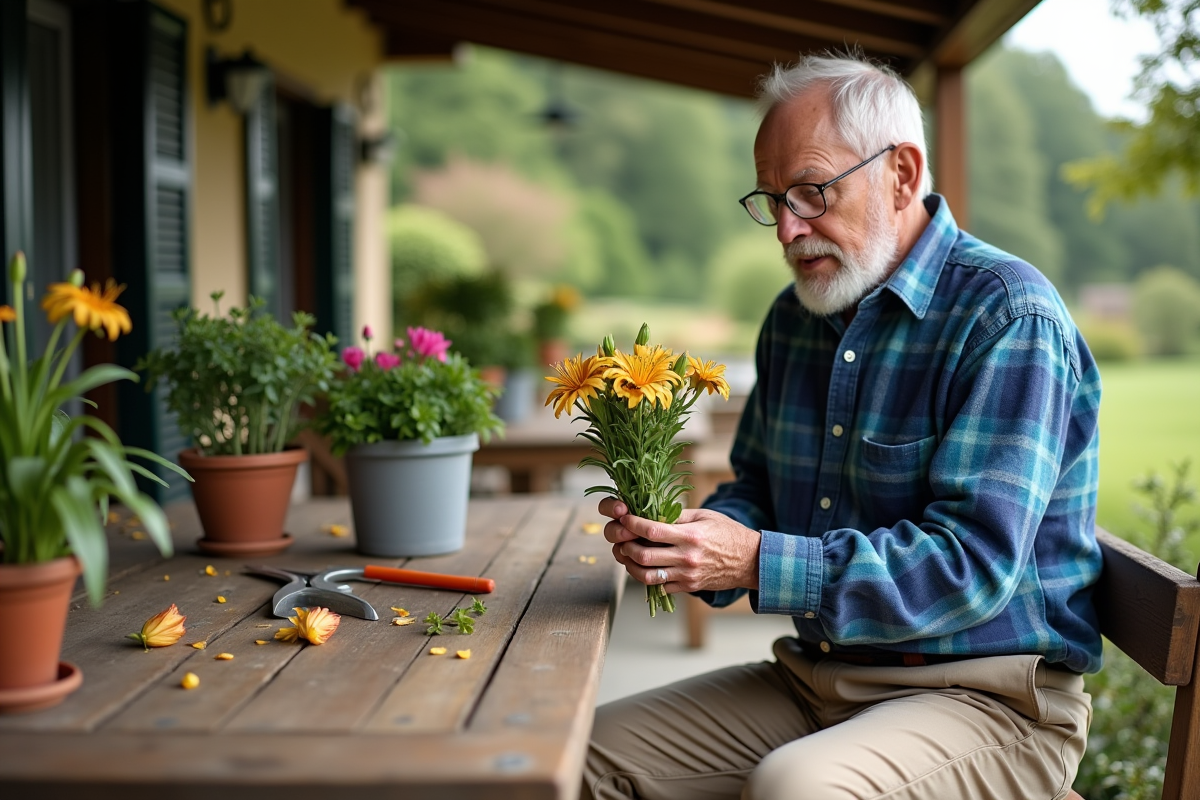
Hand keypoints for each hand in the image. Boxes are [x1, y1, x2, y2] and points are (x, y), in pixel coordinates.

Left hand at [597, 497, 760, 593]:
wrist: (750, 561)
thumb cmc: (728, 534)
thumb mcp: (704, 516)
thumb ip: (677, 515)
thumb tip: (651, 512)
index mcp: (690, 535)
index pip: (651, 530)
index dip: (632, 524)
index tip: (624, 518)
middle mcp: (687, 557)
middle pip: (643, 555)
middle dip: (626, 547)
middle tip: (622, 540)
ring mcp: (687, 575)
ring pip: (647, 576)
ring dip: (631, 566)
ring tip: (629, 556)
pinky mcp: (689, 587)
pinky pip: (661, 586)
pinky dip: (649, 577)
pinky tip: (647, 567)